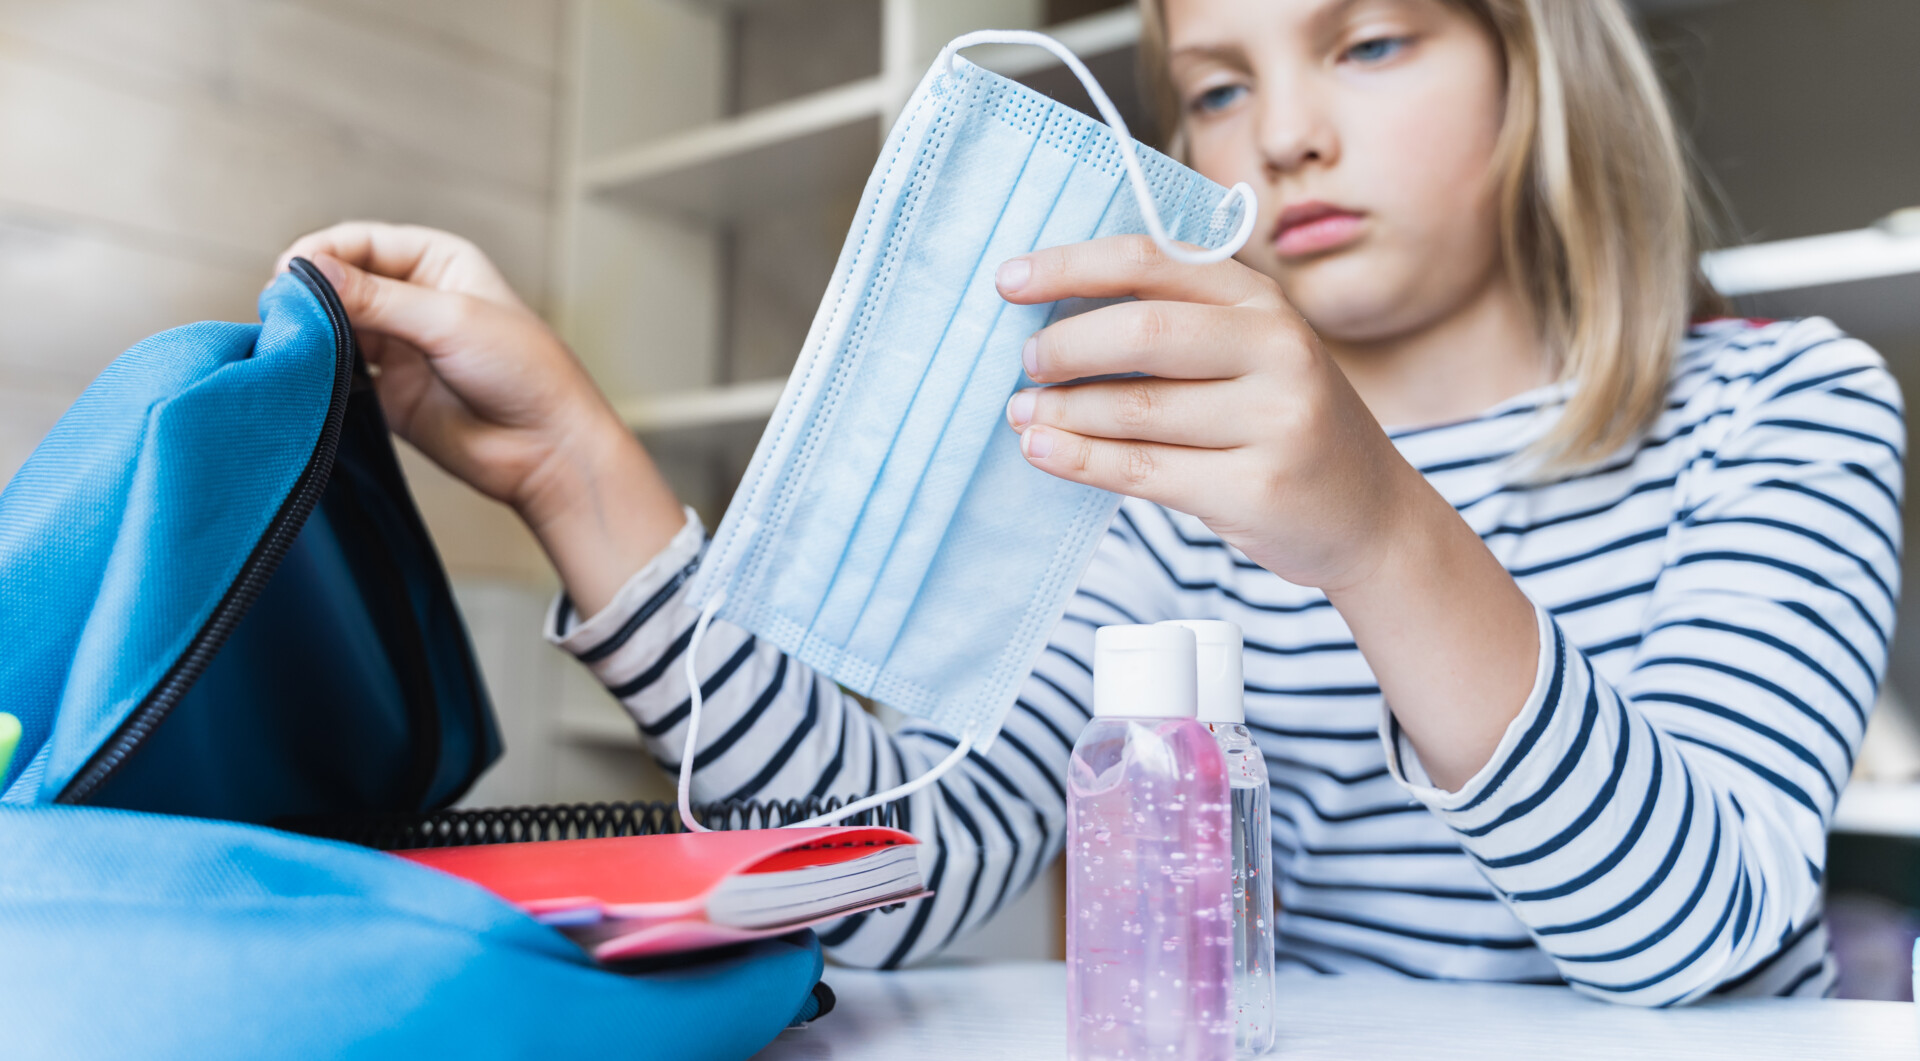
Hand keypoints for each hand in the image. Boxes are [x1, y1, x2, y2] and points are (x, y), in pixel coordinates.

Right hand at [274, 222, 682, 613]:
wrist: (548, 448)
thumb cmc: (525, 372)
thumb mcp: (451, 321)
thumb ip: (379, 298)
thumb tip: (307, 270)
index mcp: (438, 262)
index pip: (361, 242)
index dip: (322, 253)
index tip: (291, 273)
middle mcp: (414, 299)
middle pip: (340, 282)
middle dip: (309, 294)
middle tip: (282, 312)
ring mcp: (398, 346)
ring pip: (333, 327)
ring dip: (309, 333)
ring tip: (290, 343)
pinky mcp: (387, 391)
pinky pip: (338, 373)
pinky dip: (316, 371)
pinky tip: (303, 375)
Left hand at [995, 234, 1422, 592]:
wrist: (1369, 515)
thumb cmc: (1283, 423)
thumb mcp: (1251, 353)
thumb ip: (1177, 325)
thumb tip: (1053, 321)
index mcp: (1262, 301)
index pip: (1151, 261)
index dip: (1071, 267)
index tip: (1008, 282)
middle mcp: (1278, 349)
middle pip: (1143, 334)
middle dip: (1065, 348)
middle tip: (1026, 364)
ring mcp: (1274, 420)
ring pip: (1136, 409)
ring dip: (1062, 411)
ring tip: (1023, 413)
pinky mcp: (1255, 488)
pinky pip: (1144, 469)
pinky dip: (1080, 459)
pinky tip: (1042, 449)